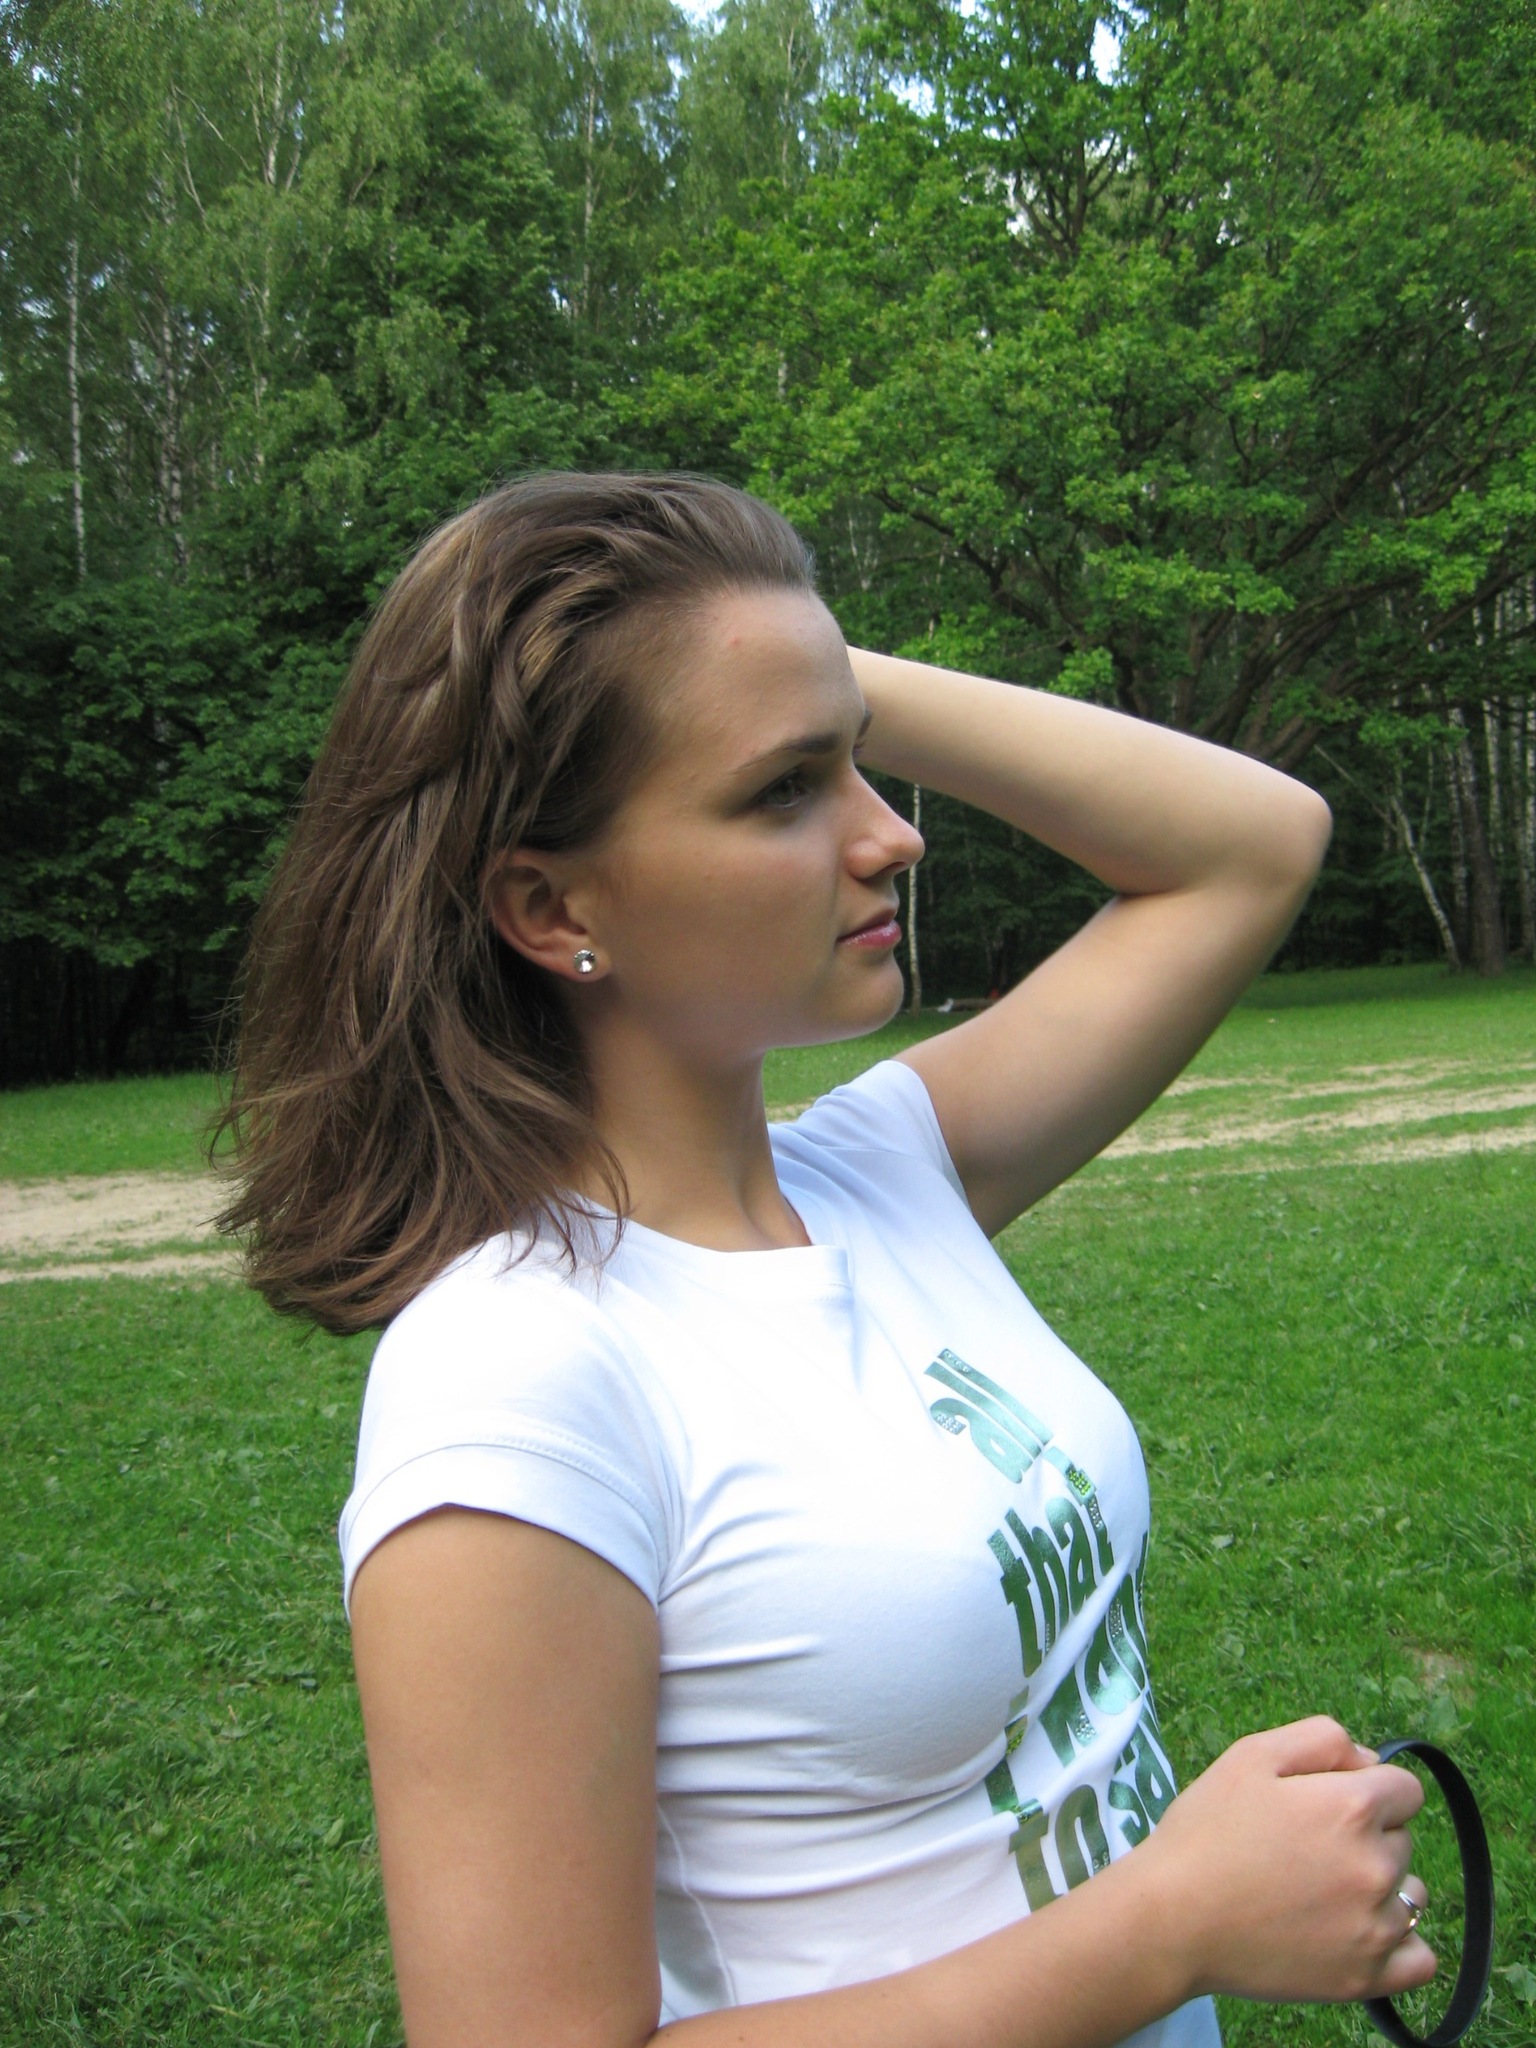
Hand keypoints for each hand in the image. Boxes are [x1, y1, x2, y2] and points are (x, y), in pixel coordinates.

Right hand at [1142, 1715, 1437, 2005]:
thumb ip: (1321, 1739)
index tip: (1322, 1805)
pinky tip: (1359, 1933)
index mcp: (1353, 1807)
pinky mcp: (1367, 1979)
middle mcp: (1377, 1866)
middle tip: (1305, 1848)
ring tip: (1324, 1893)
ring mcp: (1377, 1928)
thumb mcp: (1251, 1755)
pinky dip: (1400, 1946)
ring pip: (1410, 1894)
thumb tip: (1370, 1761)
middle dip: (1367, 1836)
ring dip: (1381, 1888)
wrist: (1172, 1920)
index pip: (1404, 1789)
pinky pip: (1420, 1959)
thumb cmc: (1207, 1830)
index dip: (1363, 1789)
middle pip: (1402, 1839)